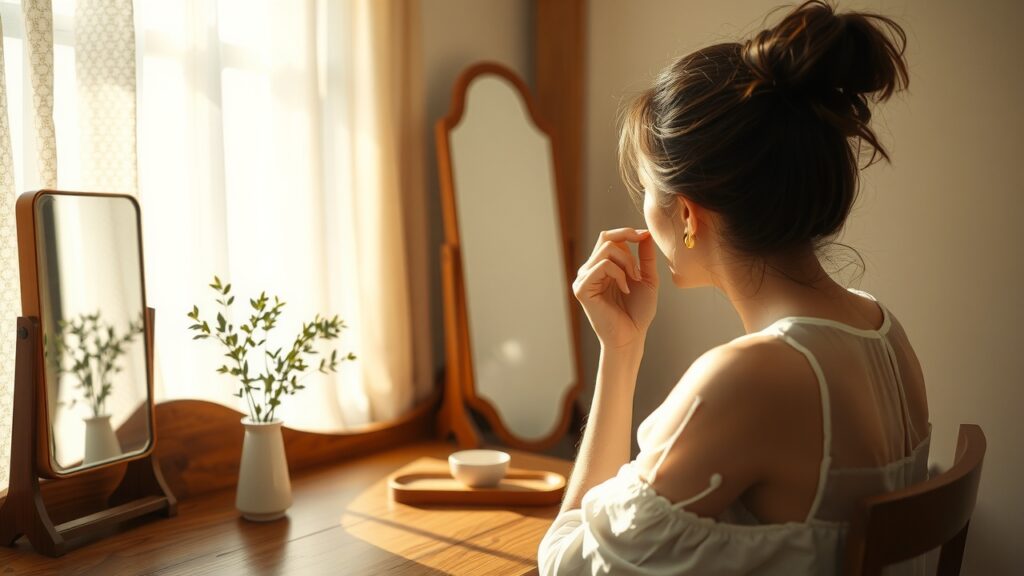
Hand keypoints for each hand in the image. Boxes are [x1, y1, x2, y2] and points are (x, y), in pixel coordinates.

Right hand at [572, 228, 658, 350]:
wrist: (632, 336)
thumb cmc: (638, 312)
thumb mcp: (647, 279)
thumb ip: (645, 257)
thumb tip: (646, 233)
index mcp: (603, 266)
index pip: (609, 237)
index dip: (627, 232)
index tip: (645, 236)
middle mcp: (590, 269)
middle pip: (606, 238)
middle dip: (628, 246)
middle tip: (639, 269)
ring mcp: (584, 278)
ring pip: (606, 249)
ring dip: (627, 263)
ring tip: (634, 281)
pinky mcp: (582, 288)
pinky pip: (602, 265)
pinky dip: (619, 274)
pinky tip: (625, 290)